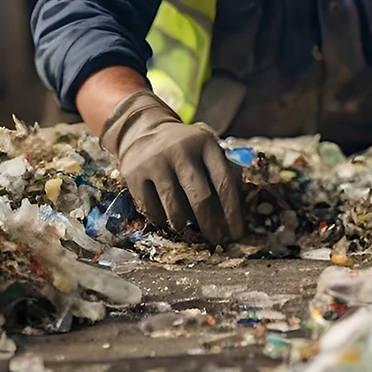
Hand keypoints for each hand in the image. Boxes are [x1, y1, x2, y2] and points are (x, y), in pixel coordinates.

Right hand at [102, 90, 245, 243]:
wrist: (143, 131)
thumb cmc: (186, 149)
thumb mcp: (207, 149)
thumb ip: (224, 172)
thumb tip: (237, 215)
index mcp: (205, 143)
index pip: (223, 182)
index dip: (232, 212)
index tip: (237, 233)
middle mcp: (181, 150)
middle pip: (200, 198)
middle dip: (211, 225)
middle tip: (217, 240)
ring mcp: (155, 162)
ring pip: (175, 210)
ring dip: (185, 225)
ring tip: (190, 228)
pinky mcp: (134, 175)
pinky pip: (153, 211)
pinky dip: (163, 221)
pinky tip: (168, 217)